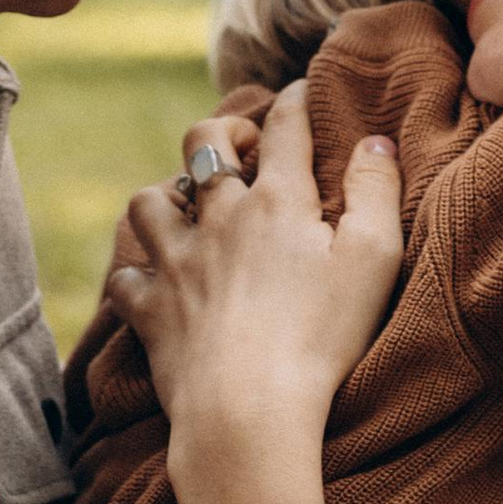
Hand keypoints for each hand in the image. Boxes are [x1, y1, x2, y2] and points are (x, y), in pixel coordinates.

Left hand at [106, 83, 402, 503]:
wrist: (249, 411)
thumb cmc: (323, 337)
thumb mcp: (374, 259)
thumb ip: (377, 191)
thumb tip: (375, 141)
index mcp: (278, 200)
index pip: (284, 127)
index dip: (295, 100)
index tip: (302, 91)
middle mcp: (219, 219)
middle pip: (202, 144)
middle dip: (221, 132)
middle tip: (242, 148)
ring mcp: (177, 263)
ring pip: (149, 202)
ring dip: (167, 197)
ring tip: (188, 208)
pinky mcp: (151, 312)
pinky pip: (125, 277)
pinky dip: (136, 272)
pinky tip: (152, 279)